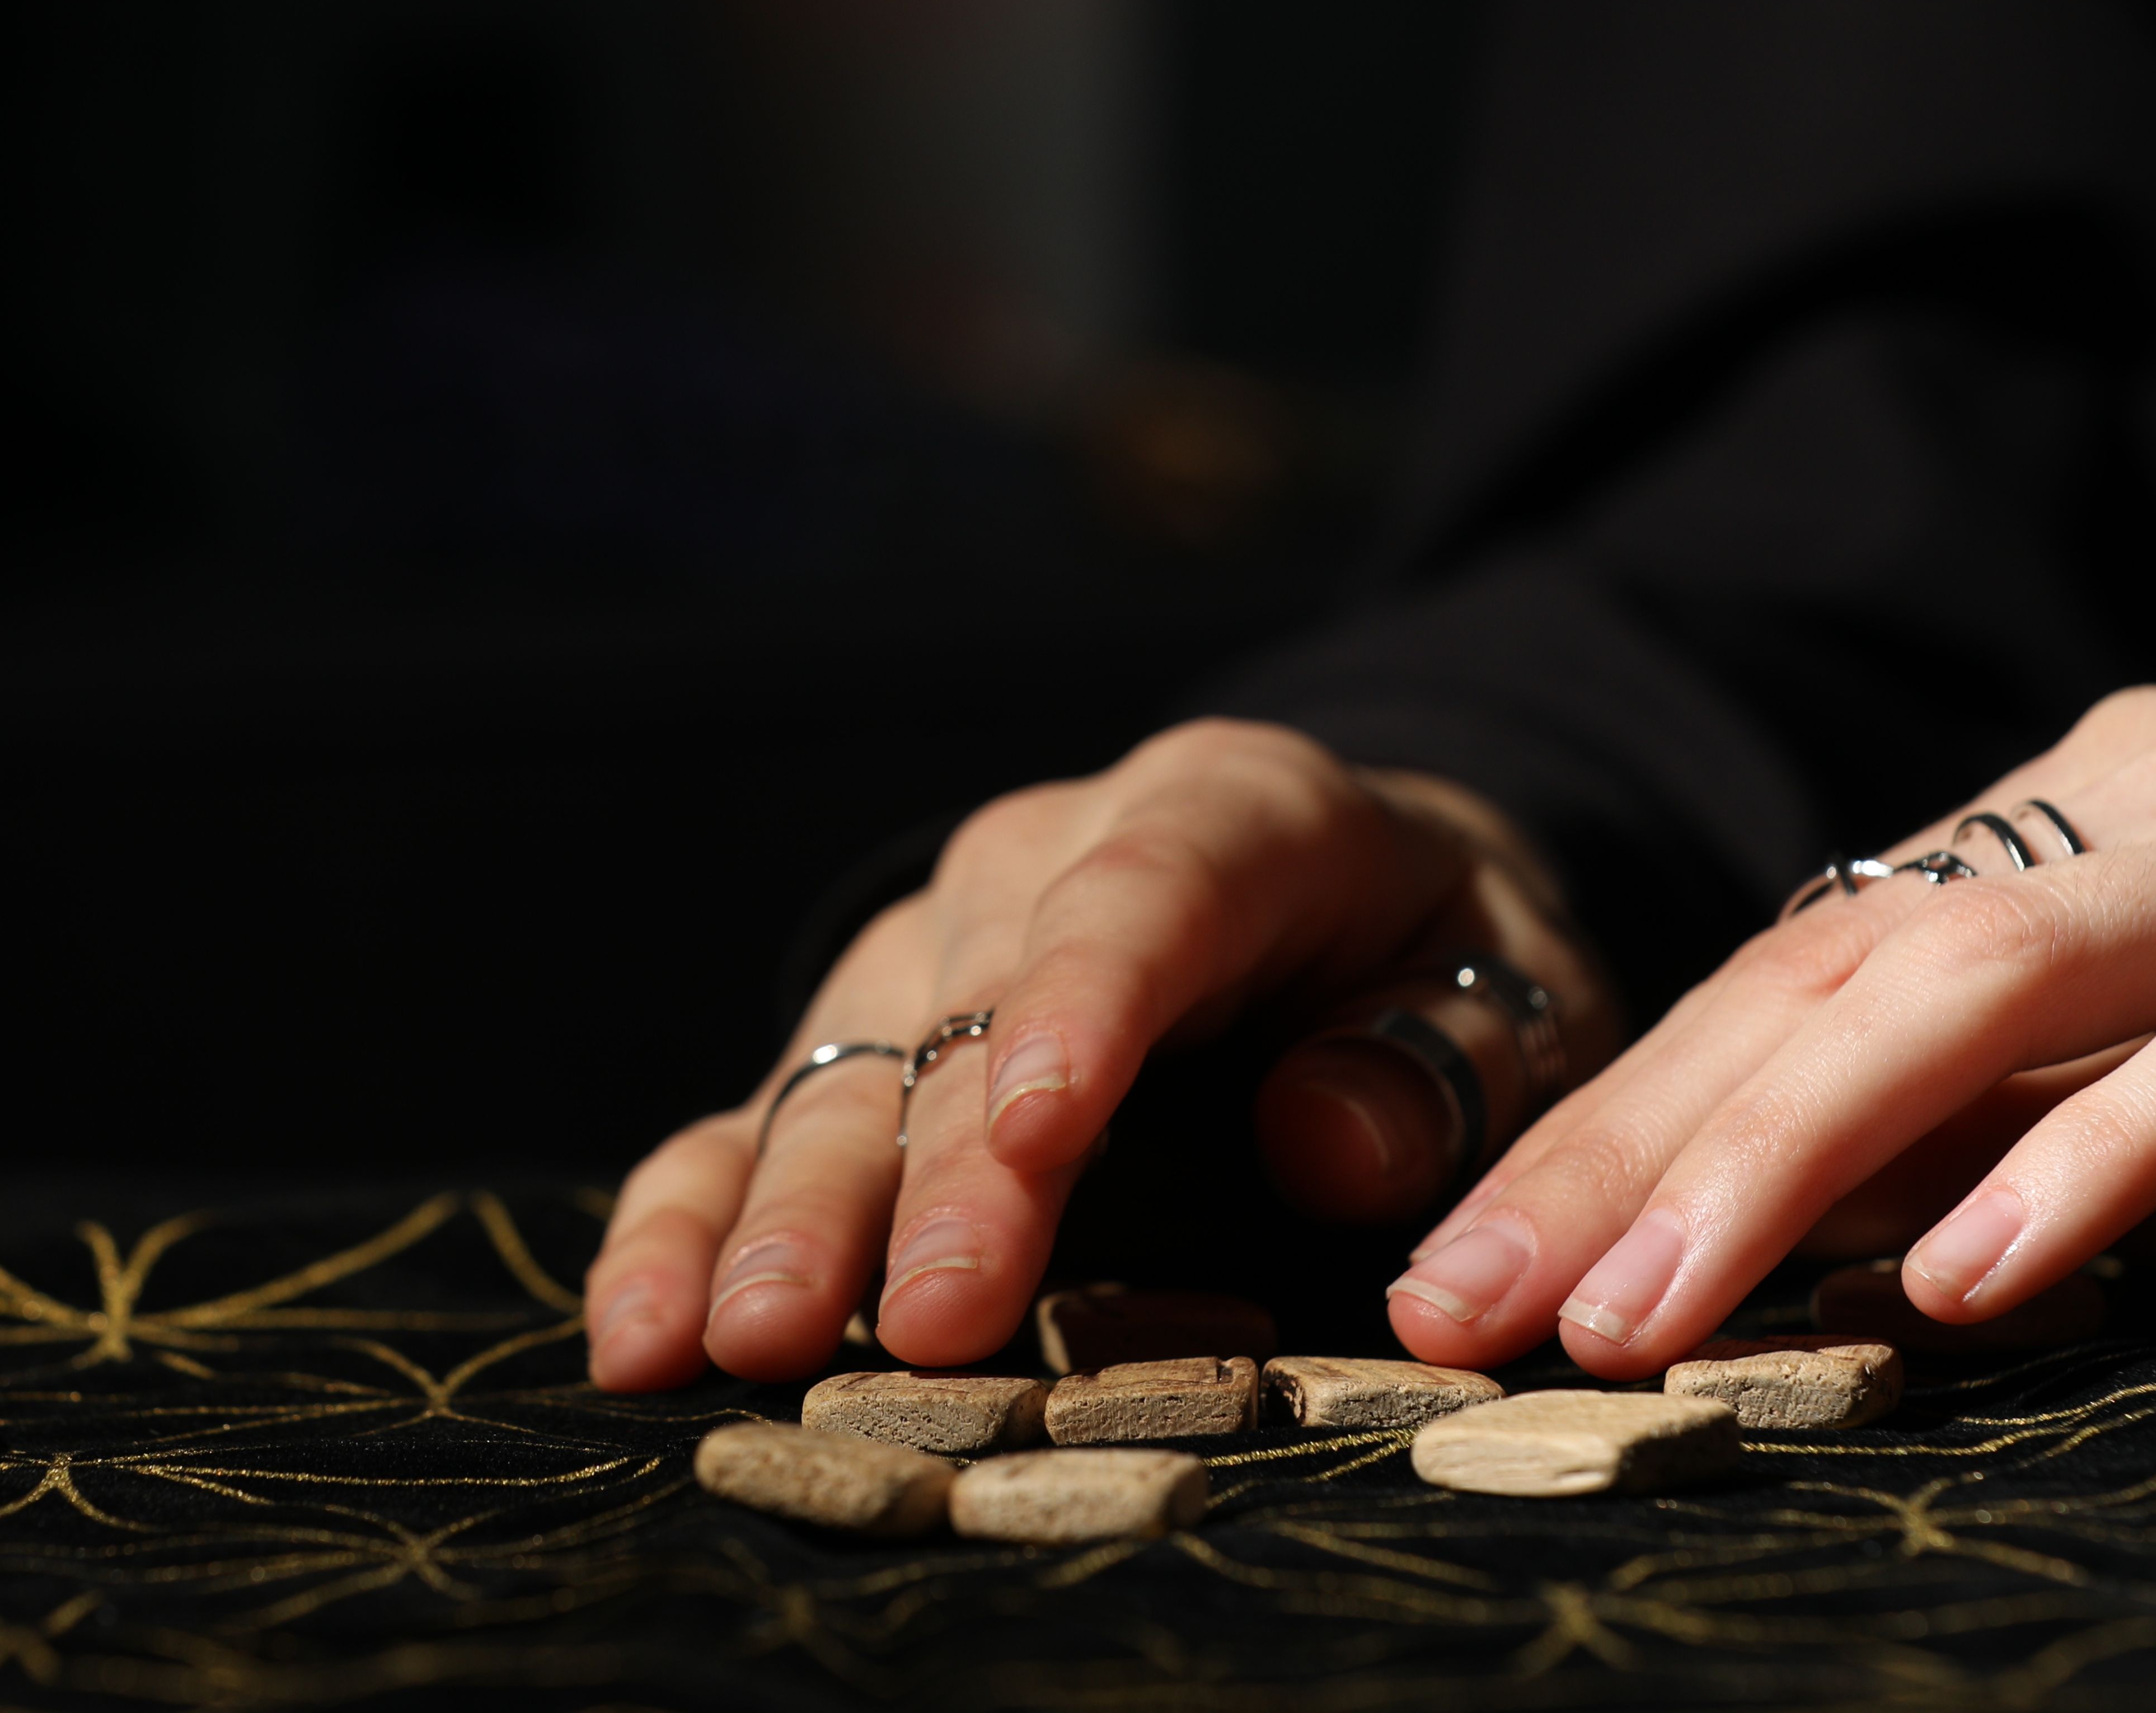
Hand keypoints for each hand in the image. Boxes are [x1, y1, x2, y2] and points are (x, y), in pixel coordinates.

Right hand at [584, 719, 1622, 1390]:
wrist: (1350, 889)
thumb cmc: (1442, 957)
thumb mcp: (1514, 984)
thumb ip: (1445, 1057)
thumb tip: (1323, 1141)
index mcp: (1227, 810)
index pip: (1145, 895)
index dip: (1085, 1008)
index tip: (1042, 1134)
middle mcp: (1044, 861)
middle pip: (975, 1011)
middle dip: (940, 1175)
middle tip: (924, 1323)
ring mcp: (932, 953)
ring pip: (843, 1071)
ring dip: (785, 1215)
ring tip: (733, 1344)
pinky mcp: (862, 1049)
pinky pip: (756, 1123)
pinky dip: (691, 1221)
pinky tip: (641, 1326)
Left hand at [1383, 683, 2155, 1378]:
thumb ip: (2005, 1116)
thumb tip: (1758, 1232)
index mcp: (2106, 790)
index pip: (1806, 953)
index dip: (1621, 1107)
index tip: (1468, 1259)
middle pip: (1855, 961)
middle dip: (1643, 1141)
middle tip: (1477, 1299)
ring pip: (2000, 984)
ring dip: (1795, 1160)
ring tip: (1650, 1313)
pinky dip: (2089, 1164)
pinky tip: (1962, 1279)